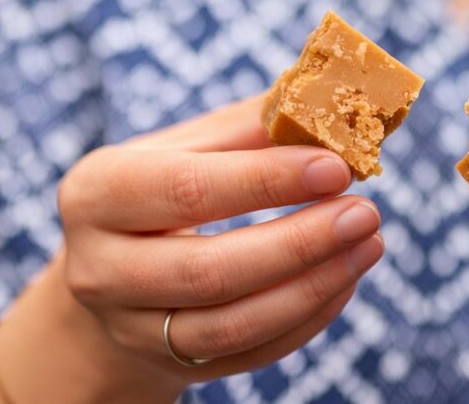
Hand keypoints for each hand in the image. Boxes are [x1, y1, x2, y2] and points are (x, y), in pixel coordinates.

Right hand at [0, 95, 383, 402]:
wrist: (109, 269)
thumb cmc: (161, 189)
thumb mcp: (184, 146)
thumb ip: (252, 126)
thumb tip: (334, 105)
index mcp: (98, 192)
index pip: (186, 189)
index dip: (266, 181)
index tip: (336, 168)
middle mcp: (100, 268)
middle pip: (209, 271)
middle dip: (299, 243)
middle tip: (366, 212)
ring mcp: (132, 328)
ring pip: (232, 325)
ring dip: (314, 286)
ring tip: (370, 244)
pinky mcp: (170, 364)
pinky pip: (251, 353)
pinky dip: (308, 318)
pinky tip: (346, 278)